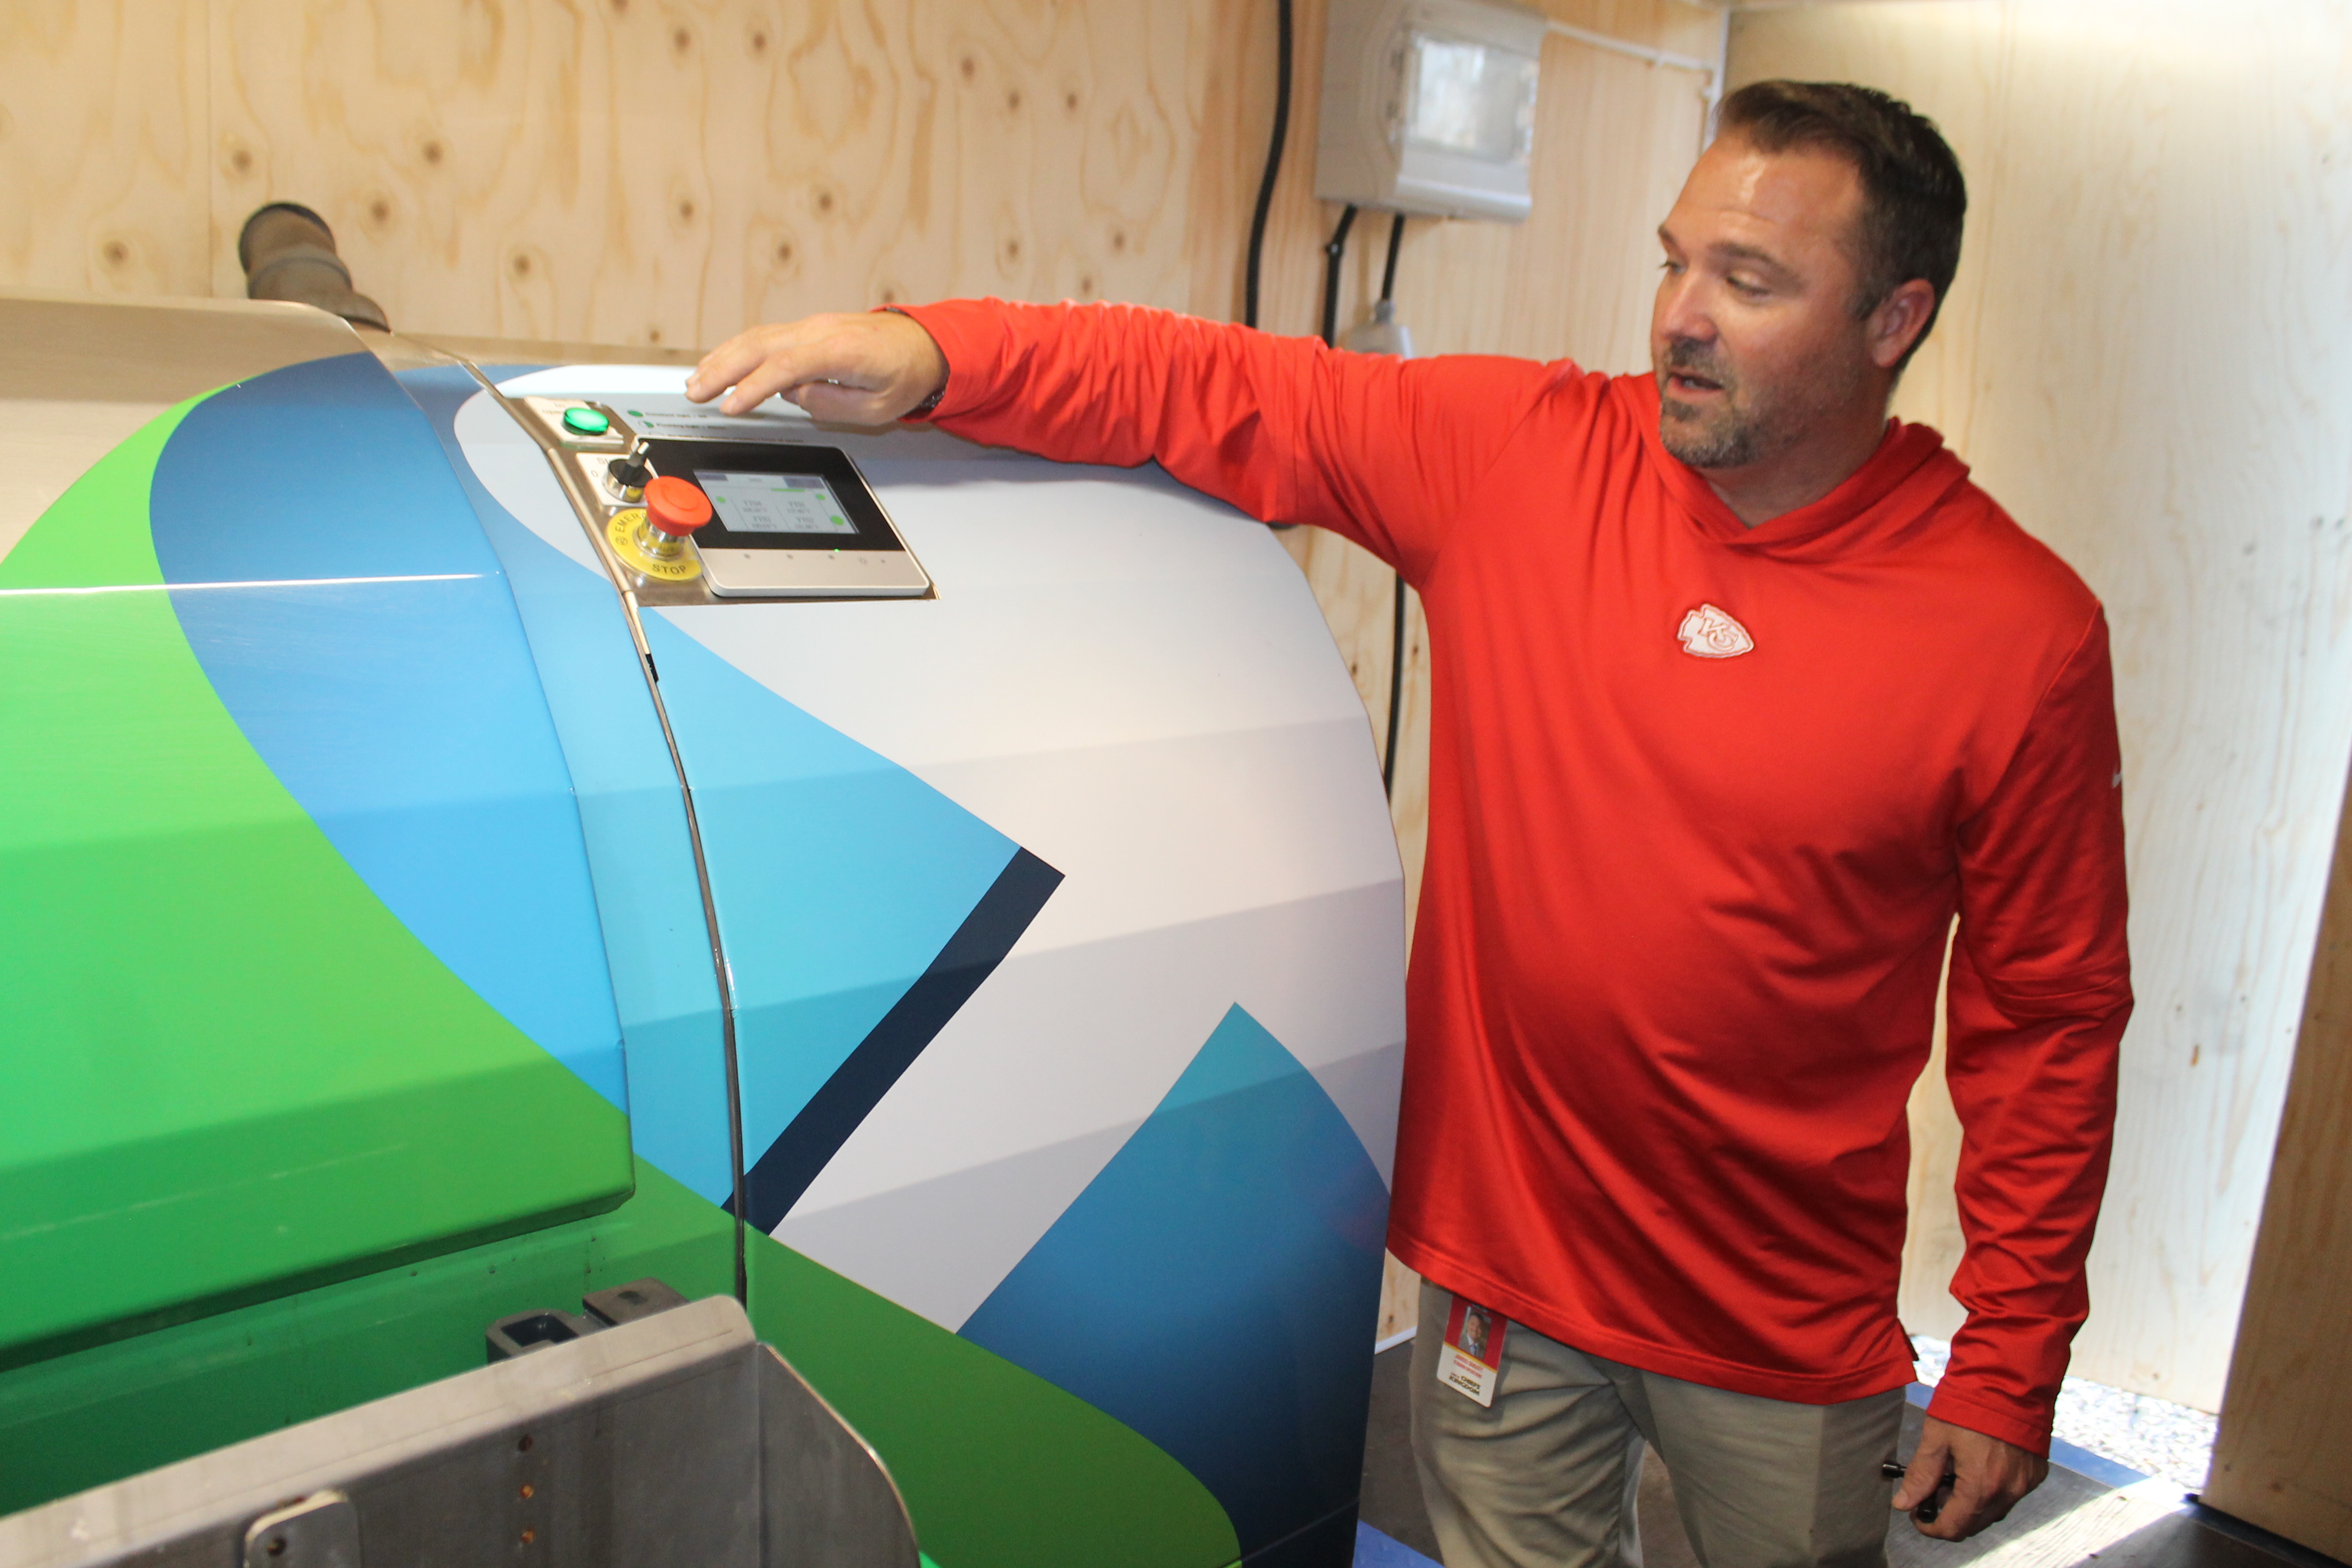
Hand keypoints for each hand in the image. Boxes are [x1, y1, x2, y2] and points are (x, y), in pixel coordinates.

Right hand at [685, 310, 947, 422]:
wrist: (923, 345)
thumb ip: (834, 404)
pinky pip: (766, 337)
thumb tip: (796, 397)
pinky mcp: (807, 329)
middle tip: (696, 392)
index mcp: (841, 350)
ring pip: (757, 337)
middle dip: (723, 369)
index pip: (787, 366)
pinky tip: (720, 363)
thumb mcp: (879, 407)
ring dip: (723, 358)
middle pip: (761, 346)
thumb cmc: (905, 375)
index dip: (754, 388)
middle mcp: (822, 331)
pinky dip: (738, 349)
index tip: (731, 407)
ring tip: (697, 380)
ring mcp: (812, 326)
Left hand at [1891, 1416, 2047, 1540]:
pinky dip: (1991, 1492)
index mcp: (1981, 1486)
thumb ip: (1921, 1475)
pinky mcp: (2035, 1474)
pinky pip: (2010, 1495)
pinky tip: (1977, 1469)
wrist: (2010, 1380)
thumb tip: (1903, 1503)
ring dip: (1971, 1505)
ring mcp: (2025, 1484)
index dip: (1930, 1527)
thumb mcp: (1936, 1436)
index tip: (1916, 1515)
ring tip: (1952, 1476)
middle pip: (1974, 1524)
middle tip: (1931, 1492)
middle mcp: (2008, 1492)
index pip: (1954, 1528)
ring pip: (1993, 1512)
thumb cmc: (1970, 1403)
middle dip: (1949, 1516)